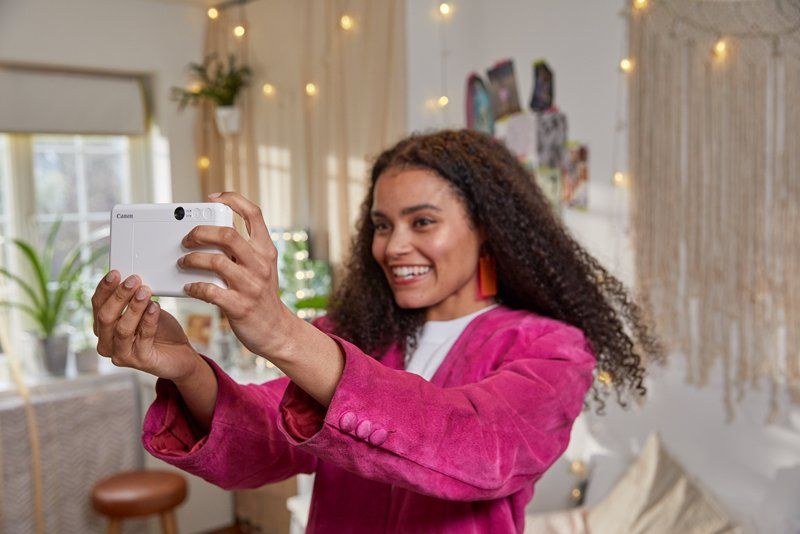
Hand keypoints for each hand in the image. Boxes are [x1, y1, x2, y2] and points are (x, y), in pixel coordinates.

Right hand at [92, 271, 199, 381]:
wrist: (180, 354)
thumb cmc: (160, 331)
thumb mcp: (145, 309)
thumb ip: (135, 298)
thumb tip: (133, 279)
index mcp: (103, 328)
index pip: (98, 305)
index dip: (105, 288)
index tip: (116, 273)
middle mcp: (107, 343)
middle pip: (105, 317)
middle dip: (119, 296)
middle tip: (134, 280)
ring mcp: (121, 355)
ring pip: (122, 328)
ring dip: (134, 307)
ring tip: (145, 292)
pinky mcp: (140, 361)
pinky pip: (143, 338)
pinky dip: (149, 320)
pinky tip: (155, 307)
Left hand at [178, 192, 296, 357]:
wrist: (276, 330)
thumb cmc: (261, 296)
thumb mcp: (261, 268)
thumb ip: (243, 251)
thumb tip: (210, 235)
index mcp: (266, 250)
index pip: (254, 213)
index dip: (232, 200)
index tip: (213, 198)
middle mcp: (260, 264)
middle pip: (227, 234)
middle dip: (200, 232)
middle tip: (186, 238)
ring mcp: (251, 285)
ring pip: (216, 261)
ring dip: (192, 259)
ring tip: (183, 262)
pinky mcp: (240, 306)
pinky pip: (210, 290)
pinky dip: (195, 286)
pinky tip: (189, 286)